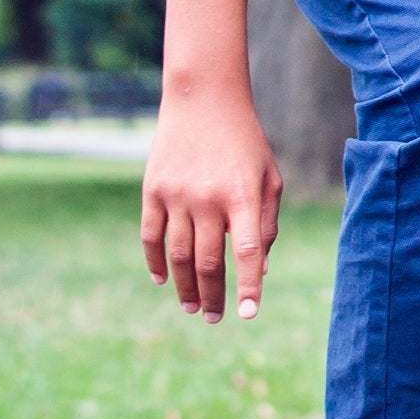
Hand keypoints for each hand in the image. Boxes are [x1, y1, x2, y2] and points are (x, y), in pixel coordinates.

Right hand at [141, 89, 282, 320]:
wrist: (204, 100)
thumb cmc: (246, 144)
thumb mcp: (269, 177)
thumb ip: (266, 223)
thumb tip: (258, 270)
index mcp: (243, 195)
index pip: (247, 251)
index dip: (247, 286)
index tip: (248, 314)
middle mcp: (208, 198)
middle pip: (207, 261)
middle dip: (213, 295)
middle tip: (214, 318)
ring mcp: (177, 195)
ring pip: (177, 256)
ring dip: (184, 287)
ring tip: (193, 307)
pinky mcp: (153, 190)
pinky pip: (150, 237)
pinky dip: (155, 263)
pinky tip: (162, 280)